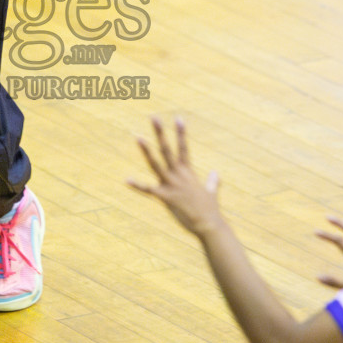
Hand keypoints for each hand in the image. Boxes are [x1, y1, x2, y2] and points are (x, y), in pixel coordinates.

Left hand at [128, 117, 225, 237]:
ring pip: (156, 163)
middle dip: (161, 133)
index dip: (181, 132)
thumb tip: (216, 173)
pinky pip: (149, 190)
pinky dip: (137, 185)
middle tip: (153, 117)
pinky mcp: (166, 198)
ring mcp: (172, 185)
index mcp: (188, 172)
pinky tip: (126, 179)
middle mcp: (179, 175)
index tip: (178, 117)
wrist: (209, 225)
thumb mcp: (211, 192)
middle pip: (168, 149)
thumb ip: (212, 182)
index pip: (184, 147)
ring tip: (138, 137)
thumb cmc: (210, 210)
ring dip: (147, 150)